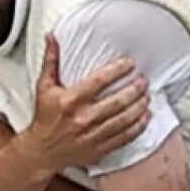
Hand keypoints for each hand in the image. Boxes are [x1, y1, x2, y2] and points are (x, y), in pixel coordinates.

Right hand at [18, 34, 151, 169]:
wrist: (42, 152)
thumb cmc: (45, 119)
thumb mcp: (44, 87)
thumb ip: (51, 61)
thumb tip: (52, 38)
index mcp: (70, 100)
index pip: (100, 81)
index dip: (118, 70)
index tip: (129, 64)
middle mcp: (83, 118)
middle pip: (118, 101)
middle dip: (135, 89)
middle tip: (143, 80)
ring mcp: (93, 135)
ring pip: (125, 119)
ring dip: (140, 106)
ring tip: (147, 96)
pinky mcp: (100, 148)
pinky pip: (125, 137)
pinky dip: (138, 127)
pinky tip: (145, 117)